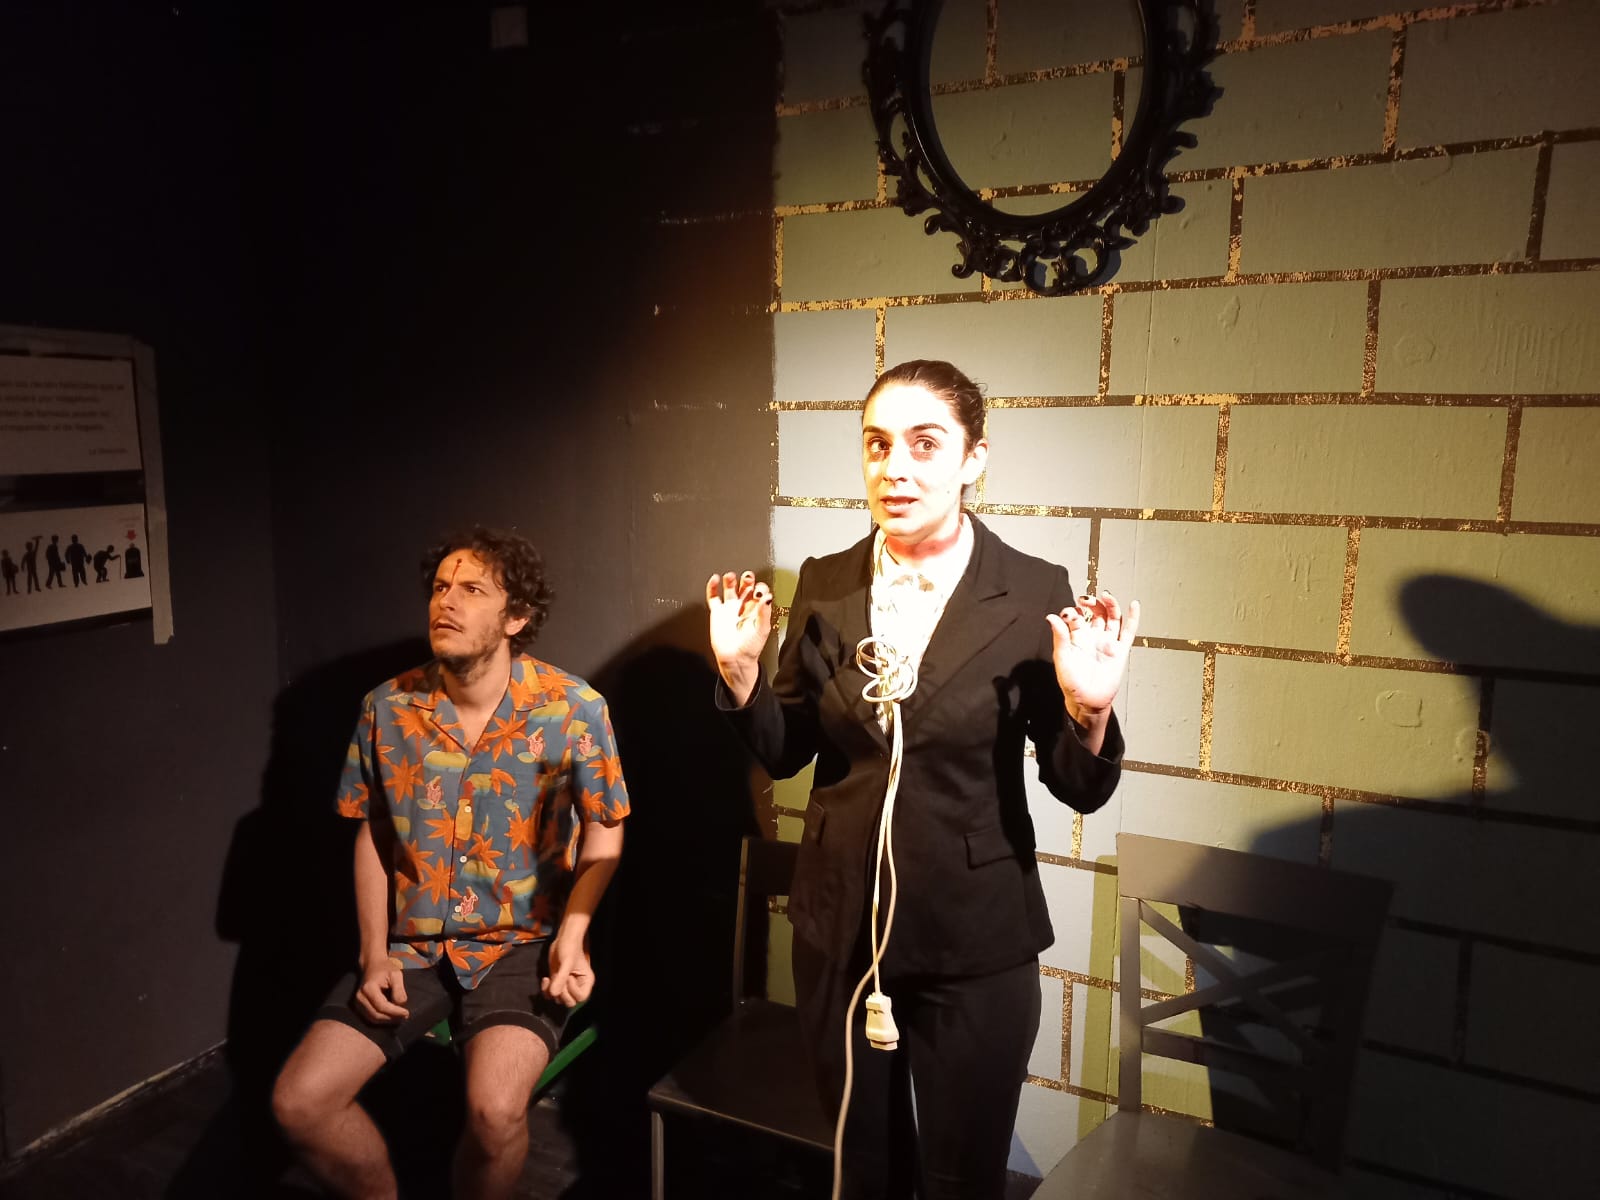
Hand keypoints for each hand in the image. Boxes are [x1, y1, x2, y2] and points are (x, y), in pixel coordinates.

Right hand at [354, 957, 408, 1023]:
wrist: (372, 965)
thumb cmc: (385, 968)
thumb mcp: (396, 975)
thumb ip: (399, 990)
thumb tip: (401, 1006)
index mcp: (368, 988)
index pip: (382, 1006)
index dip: (395, 1012)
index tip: (407, 1013)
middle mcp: (360, 997)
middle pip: (376, 1015)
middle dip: (391, 1018)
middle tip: (405, 1016)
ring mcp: (357, 1003)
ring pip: (373, 1019)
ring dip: (387, 1020)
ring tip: (400, 1017)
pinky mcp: (358, 1007)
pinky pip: (370, 1017)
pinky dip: (382, 1019)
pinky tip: (392, 1016)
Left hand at [542, 935, 592, 1007]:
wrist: (562, 939)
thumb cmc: (570, 948)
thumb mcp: (567, 962)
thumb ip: (561, 978)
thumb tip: (553, 993)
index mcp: (586, 981)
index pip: (581, 998)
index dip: (573, 991)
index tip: (568, 977)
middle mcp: (577, 986)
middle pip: (570, 1002)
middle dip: (562, 993)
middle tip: (558, 979)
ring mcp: (566, 985)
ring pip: (559, 1000)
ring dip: (552, 992)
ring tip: (550, 979)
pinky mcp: (557, 982)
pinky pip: (551, 994)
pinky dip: (546, 990)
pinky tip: (546, 979)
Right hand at [706, 570, 772, 701]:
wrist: (735, 659)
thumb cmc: (750, 648)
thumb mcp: (762, 629)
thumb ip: (764, 612)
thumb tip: (767, 597)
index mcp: (757, 609)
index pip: (760, 592)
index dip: (760, 588)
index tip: (759, 591)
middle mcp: (744, 607)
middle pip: (745, 586)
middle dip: (747, 579)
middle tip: (747, 576)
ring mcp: (730, 609)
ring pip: (730, 588)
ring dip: (731, 580)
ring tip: (730, 576)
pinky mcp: (718, 613)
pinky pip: (713, 597)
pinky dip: (712, 587)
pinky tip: (714, 580)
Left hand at [1045, 591, 1139, 721]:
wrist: (1087, 701)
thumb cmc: (1072, 683)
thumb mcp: (1062, 657)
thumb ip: (1060, 636)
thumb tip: (1051, 617)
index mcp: (1076, 637)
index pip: (1075, 616)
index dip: (1072, 611)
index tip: (1068, 613)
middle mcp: (1092, 637)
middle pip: (1095, 612)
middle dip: (1091, 602)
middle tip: (1086, 600)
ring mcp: (1107, 642)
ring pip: (1111, 617)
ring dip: (1110, 604)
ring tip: (1106, 595)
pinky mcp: (1120, 650)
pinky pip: (1128, 631)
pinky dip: (1133, 618)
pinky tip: (1133, 605)